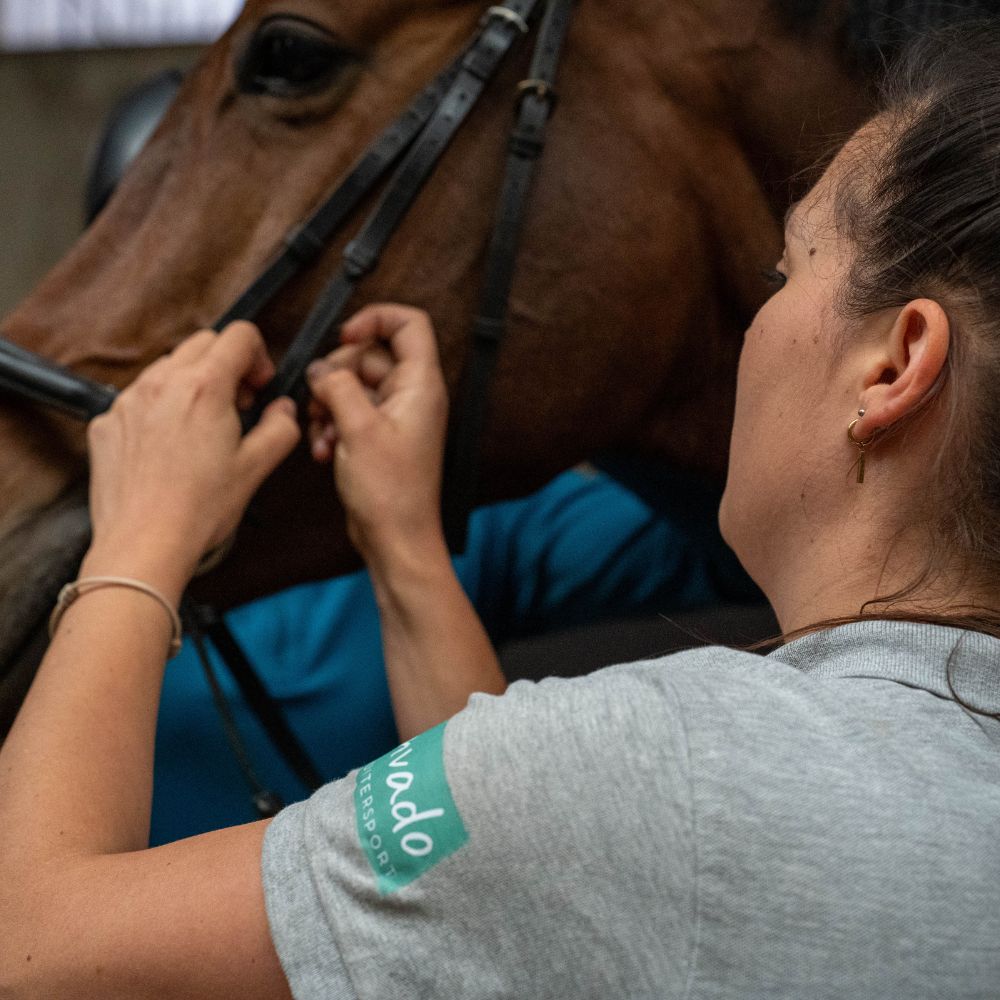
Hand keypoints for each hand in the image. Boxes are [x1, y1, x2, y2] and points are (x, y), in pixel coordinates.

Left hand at [84, 322, 300, 595]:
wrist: (144, 543)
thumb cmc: (199, 509)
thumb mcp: (256, 468)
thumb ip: (281, 428)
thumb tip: (284, 410)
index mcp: (204, 387)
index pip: (239, 335)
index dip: (258, 357)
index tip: (259, 386)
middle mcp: (162, 383)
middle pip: (203, 343)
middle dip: (227, 366)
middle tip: (238, 406)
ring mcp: (128, 401)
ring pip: (167, 367)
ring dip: (192, 384)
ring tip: (203, 428)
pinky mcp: (106, 423)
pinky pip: (139, 397)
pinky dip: (160, 408)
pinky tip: (170, 447)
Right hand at [307, 304, 448, 564]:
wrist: (395, 539)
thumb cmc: (392, 493)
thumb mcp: (358, 429)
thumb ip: (337, 386)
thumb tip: (321, 368)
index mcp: (421, 385)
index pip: (409, 324)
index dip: (374, 320)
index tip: (344, 338)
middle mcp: (411, 396)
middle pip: (369, 355)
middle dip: (337, 374)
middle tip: (323, 400)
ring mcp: (394, 416)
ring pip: (353, 385)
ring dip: (329, 405)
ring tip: (326, 434)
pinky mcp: (378, 437)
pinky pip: (349, 413)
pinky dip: (332, 426)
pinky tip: (326, 450)